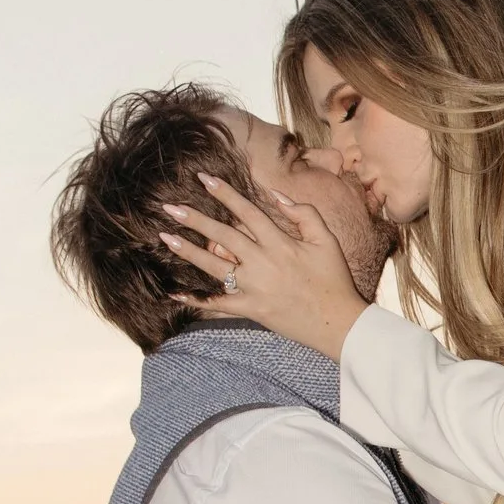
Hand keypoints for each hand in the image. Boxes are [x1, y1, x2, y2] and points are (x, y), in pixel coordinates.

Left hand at [155, 181, 368, 357]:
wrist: (337, 323)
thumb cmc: (334, 279)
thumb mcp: (326, 240)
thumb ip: (304, 213)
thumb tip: (276, 195)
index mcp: (280, 243)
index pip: (246, 211)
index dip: (224, 193)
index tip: (203, 179)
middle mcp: (262, 263)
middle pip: (222, 235)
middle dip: (195, 219)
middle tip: (170, 207)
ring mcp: (253, 288)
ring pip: (213, 266)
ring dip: (187, 251)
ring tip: (165, 237)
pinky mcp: (250, 309)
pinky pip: (217, 304)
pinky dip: (196, 299)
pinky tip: (174, 292)